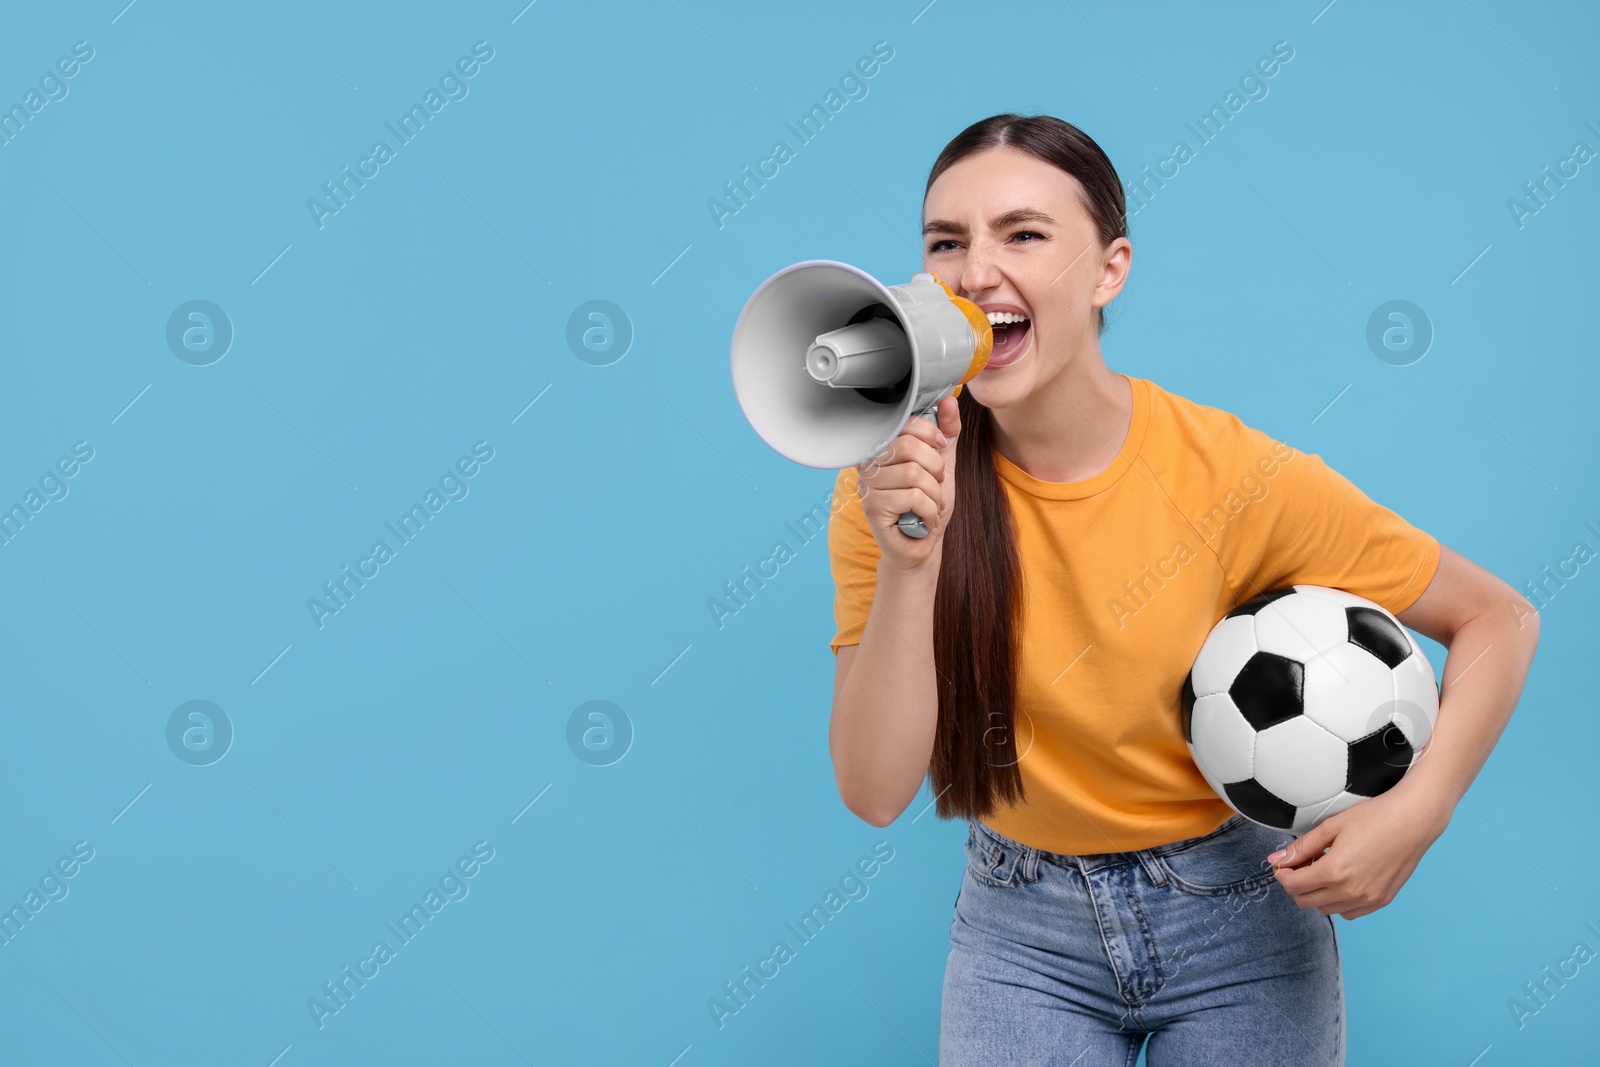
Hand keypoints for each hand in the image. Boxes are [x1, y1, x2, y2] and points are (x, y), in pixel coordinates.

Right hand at [856, 395, 960, 569]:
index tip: (940, 447)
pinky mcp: (872, 507)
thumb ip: (946, 432)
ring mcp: (867, 485)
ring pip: (914, 474)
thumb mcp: (943, 463)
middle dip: (935, 468)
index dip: (929, 433)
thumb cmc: (927, 504)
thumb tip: (949, 400)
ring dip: (934, 494)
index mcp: (882, 447)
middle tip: (937, 484)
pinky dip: (930, 509)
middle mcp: (868, 463)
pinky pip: (912, 497)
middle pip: (908, 447)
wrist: (921, 544)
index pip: (903, 423)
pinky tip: (927, 518)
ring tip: (932, 504)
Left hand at [1268, 788, 1447, 919]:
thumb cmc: (1374, 818)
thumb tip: (1276, 859)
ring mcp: (1368, 900)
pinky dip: (1339, 901)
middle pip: (1306, 901)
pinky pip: (1349, 912)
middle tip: (1302, 864)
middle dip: (1296, 884)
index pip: (1293, 886)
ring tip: (1324, 869)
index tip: (1283, 863)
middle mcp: (1350, 892)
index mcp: (1334, 872)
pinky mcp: (1381, 901)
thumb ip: (1301, 847)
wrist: (1413, 821)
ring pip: (1326, 909)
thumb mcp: (1331, 827)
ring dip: (1317, 894)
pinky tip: (1343, 880)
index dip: (1282, 874)